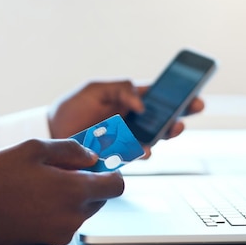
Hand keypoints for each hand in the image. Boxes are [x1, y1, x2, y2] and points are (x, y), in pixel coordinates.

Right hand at [0, 139, 123, 244]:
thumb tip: (91, 156)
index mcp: (74, 190)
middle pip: (99, 198)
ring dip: (71, 196)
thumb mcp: (33, 148)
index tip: (100, 164)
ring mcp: (62, 231)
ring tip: (41, 184)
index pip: (116, 185)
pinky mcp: (49, 241)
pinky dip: (58, 210)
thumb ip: (70, 150)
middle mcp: (73, 215)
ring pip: (82, 210)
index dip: (110, 172)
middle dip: (87, 182)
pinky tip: (35, 200)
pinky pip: (65, 222)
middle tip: (62, 169)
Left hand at [47, 79, 204, 153]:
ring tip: (174, 127)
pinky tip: (145, 148)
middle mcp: (131, 120)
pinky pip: (137, 154)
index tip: (193, 92)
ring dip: (167, 133)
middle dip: (181, 113)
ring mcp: (127, 139)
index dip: (176, 94)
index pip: (157, 96)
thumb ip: (120, 89)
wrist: (52, 132)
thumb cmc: (72, 108)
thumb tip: (141, 102)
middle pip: (163, 118)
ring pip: (155, 137)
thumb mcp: (95, 89)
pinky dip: (143, 151)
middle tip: (193, 108)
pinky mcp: (119, 156)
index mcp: (127, 100)